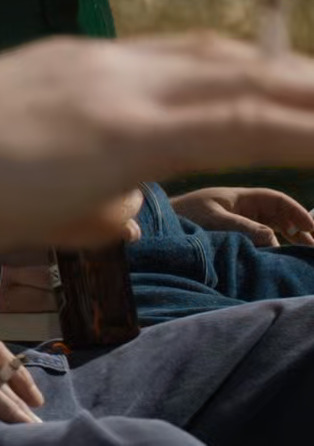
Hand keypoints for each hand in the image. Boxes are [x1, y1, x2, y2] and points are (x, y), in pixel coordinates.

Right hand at [0, 34, 313, 267]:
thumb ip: (81, 190)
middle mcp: (100, 65)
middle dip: (301, 83)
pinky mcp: (121, 133)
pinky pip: (244, 123)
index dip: (250, 75)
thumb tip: (126, 207)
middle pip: (232, 60)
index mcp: (70, 69)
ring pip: (252, 83)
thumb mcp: (12, 186)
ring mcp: (111, 91)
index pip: (186, 61)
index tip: (297, 94)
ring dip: (309, 102)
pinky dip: (303, 129)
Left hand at [171, 186, 313, 246]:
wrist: (158, 225)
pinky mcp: (234, 237)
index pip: (276, 200)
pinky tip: (284, 258)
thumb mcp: (213, 220)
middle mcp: (243, 209)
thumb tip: (273, 239)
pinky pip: (262, 240)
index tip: (311, 227)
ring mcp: (240, 223)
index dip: (296, 211)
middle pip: (280, 215)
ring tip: (308, 253)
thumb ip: (242, 228)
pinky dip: (275, 247)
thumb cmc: (183, 216)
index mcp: (240, 198)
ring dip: (292, 239)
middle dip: (300, 228)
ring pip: (274, 228)